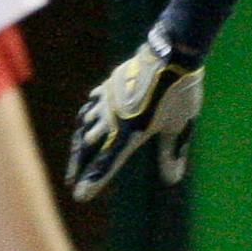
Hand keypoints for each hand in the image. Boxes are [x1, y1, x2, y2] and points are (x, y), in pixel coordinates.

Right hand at [66, 33, 203, 201]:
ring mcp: (108, 100)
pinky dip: (89, 113)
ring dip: (82, 141)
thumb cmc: (179, 94)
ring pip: (86, 123)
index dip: (93, 181)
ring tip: (79, 152)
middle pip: (88, 146)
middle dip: (80, 165)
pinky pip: (93, 102)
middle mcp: (112, 118)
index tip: (80, 195)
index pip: (107, 163)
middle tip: (72, 181)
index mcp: (129, 133)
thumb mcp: (178, 126)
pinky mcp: (110, 85)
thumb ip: (171, 152)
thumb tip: (172, 180)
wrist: (171, 55)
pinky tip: (88, 116)